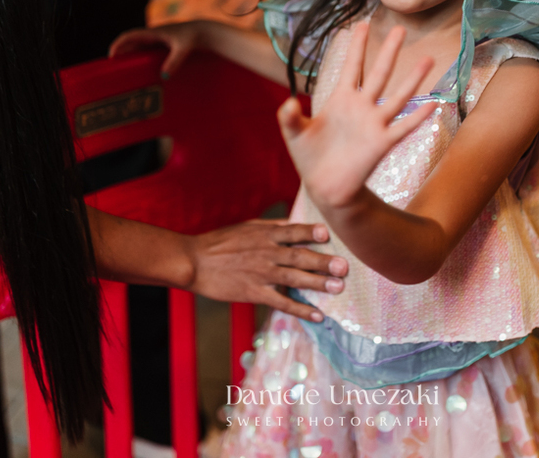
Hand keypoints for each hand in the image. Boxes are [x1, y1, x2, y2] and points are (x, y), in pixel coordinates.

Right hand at [108, 21, 207, 77]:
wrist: (206, 32)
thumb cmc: (196, 37)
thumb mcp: (184, 48)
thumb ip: (174, 61)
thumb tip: (164, 76)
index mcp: (154, 32)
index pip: (130, 36)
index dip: (118, 44)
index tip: (111, 56)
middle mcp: (154, 34)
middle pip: (131, 42)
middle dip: (121, 52)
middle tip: (113, 69)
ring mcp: (159, 40)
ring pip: (139, 47)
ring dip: (130, 56)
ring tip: (124, 71)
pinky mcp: (164, 45)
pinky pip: (147, 51)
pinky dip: (141, 58)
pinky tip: (141, 70)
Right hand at [185, 220, 347, 321]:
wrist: (193, 261)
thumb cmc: (219, 242)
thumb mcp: (247, 227)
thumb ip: (272, 226)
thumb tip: (295, 223)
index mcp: (264, 234)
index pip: (293, 231)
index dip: (310, 232)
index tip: (328, 233)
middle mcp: (266, 252)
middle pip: (299, 256)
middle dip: (323, 261)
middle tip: (344, 267)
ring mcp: (261, 273)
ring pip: (294, 278)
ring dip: (317, 283)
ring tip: (338, 287)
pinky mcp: (254, 292)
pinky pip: (281, 302)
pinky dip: (300, 309)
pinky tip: (317, 315)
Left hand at [277, 23, 435, 209]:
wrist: (324, 186)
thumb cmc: (309, 157)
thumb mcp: (294, 134)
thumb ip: (289, 117)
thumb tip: (289, 103)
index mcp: (341, 99)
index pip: (352, 66)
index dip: (356, 46)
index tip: (361, 24)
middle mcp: (361, 107)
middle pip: (379, 73)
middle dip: (388, 51)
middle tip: (400, 29)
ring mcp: (374, 124)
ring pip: (398, 96)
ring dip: (413, 79)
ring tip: (427, 59)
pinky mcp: (382, 143)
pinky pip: (403, 128)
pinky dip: (418, 117)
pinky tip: (433, 104)